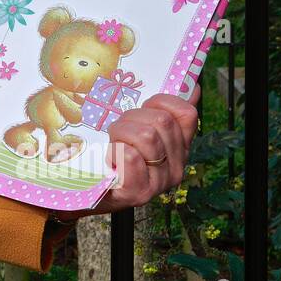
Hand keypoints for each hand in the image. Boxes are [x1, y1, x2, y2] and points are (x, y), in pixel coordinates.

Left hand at [53, 83, 199, 221]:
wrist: (88, 191)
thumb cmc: (114, 155)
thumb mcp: (138, 129)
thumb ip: (162, 110)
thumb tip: (193, 87)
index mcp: (179, 148)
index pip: (187, 113)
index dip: (160, 102)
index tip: (142, 109)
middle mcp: (176, 166)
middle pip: (161, 121)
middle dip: (131, 117)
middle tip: (118, 131)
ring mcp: (159, 182)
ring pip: (146, 135)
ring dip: (120, 133)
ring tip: (112, 144)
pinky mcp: (139, 193)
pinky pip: (130, 156)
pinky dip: (114, 151)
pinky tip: (110, 160)